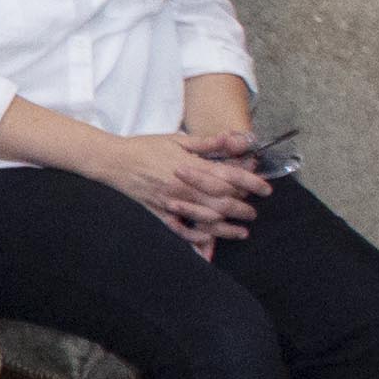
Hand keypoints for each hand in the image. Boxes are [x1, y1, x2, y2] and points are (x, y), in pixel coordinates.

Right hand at [98, 127, 265, 250]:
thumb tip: (233, 140)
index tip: (266, 189)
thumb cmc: (144, 147)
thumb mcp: (177, 139)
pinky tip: (208, 239)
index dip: (252, 183)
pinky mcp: (158, 212)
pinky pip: (179, 230)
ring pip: (206, 219)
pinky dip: (195, 237)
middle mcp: (184, 187)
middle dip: (243, 209)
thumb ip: (207, 143)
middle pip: (223, 202)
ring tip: (241, 231)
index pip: (229, 177)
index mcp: (191, 166)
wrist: (112, 160)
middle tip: (253, 213)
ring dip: (227, 227)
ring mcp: (171, 202)